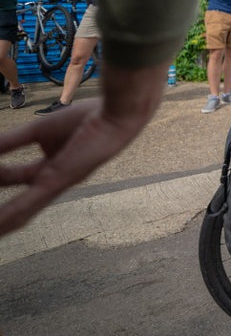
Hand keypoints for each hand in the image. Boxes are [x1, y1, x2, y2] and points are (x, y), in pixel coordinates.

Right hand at [0, 61, 164, 235]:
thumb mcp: (39, 131)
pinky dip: (6, 217)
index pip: (13, 177)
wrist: (113, 115)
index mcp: (50, 169)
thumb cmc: (86, 120)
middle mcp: (52, 182)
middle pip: (15, 202)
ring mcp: (55, 185)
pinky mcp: (56, 182)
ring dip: (1, 220)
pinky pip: (25, 203)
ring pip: (17, 211)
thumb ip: (10, 141)